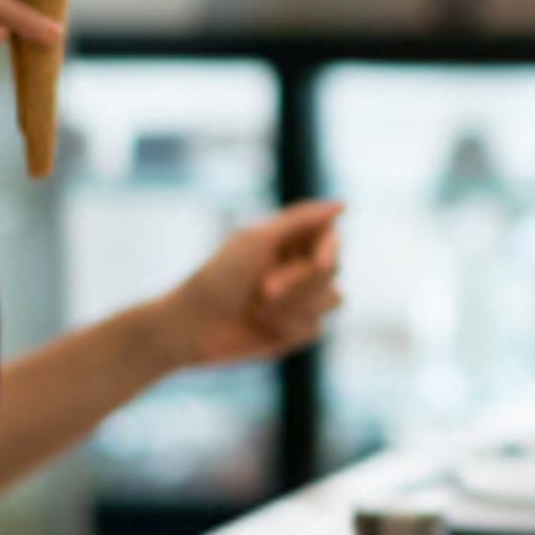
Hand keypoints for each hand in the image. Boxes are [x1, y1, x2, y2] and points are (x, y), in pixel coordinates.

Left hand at [153, 201, 342, 370]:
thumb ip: (301, 219)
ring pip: (332, 300)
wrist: (193, 328)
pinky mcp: (297, 330)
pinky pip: (316, 328)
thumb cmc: (218, 278)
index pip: (330, 236)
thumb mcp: (256, 240)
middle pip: (333, 269)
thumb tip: (342, 205)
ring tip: (259, 310)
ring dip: (294, 306)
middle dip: (300, 282)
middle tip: (263, 290)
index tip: (320, 261)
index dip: (330, 248)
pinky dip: (288, 327)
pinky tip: (261, 327)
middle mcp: (297, 268)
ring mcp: (300, 300)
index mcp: (287, 241)